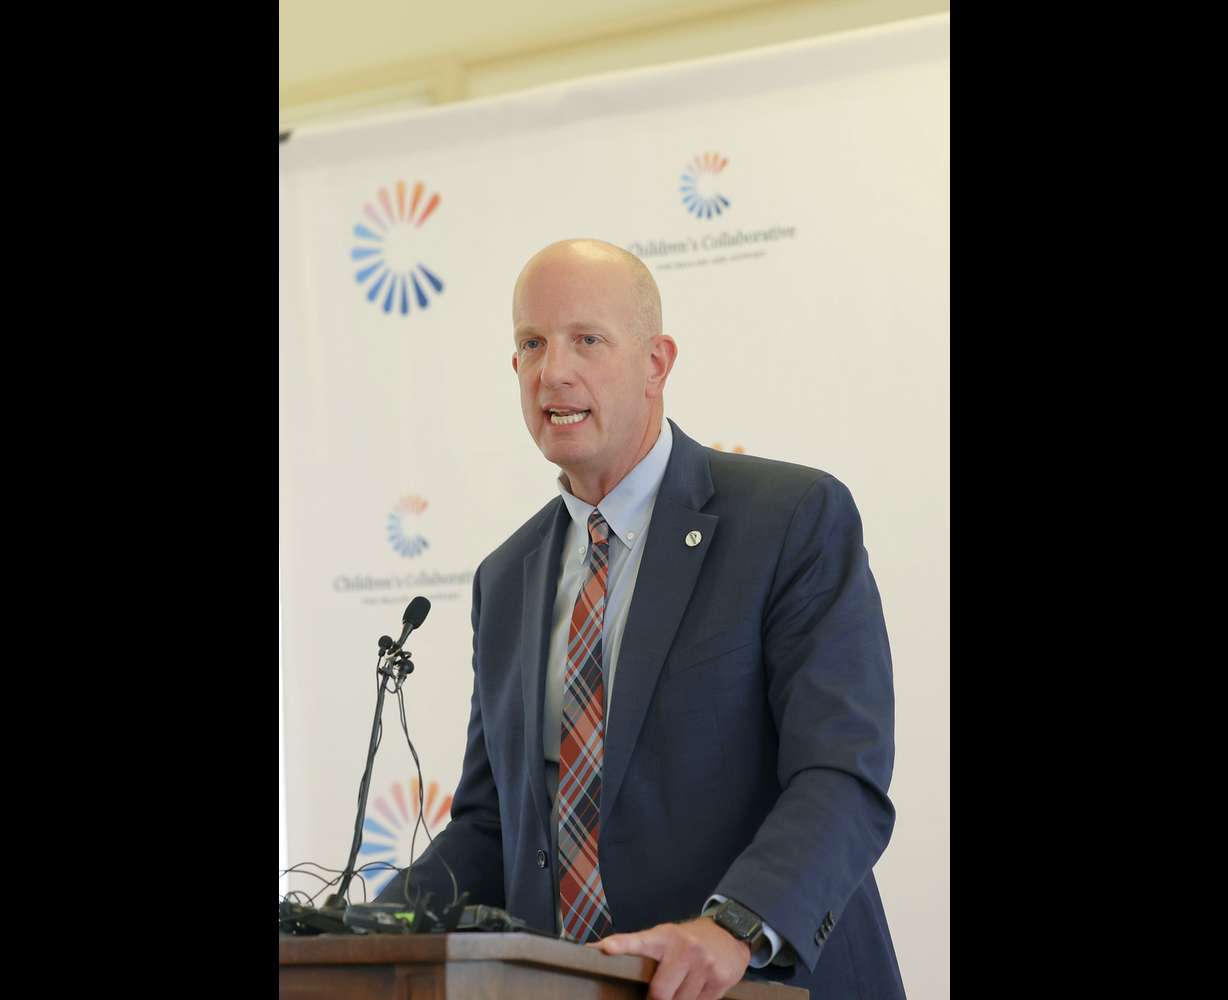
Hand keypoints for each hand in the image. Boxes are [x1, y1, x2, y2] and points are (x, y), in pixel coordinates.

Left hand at [588, 917, 750, 999]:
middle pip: (659, 992)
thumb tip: (599, 951)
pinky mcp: (718, 979)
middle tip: (659, 994)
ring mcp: (703, 964)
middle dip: (657, 999)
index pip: (640, 941)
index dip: (622, 945)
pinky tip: (699, 986)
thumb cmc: (688, 940)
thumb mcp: (666, 938)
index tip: (605, 948)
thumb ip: (641, 948)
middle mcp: (684, 948)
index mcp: (664, 937)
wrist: (729, 934)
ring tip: (684, 984)